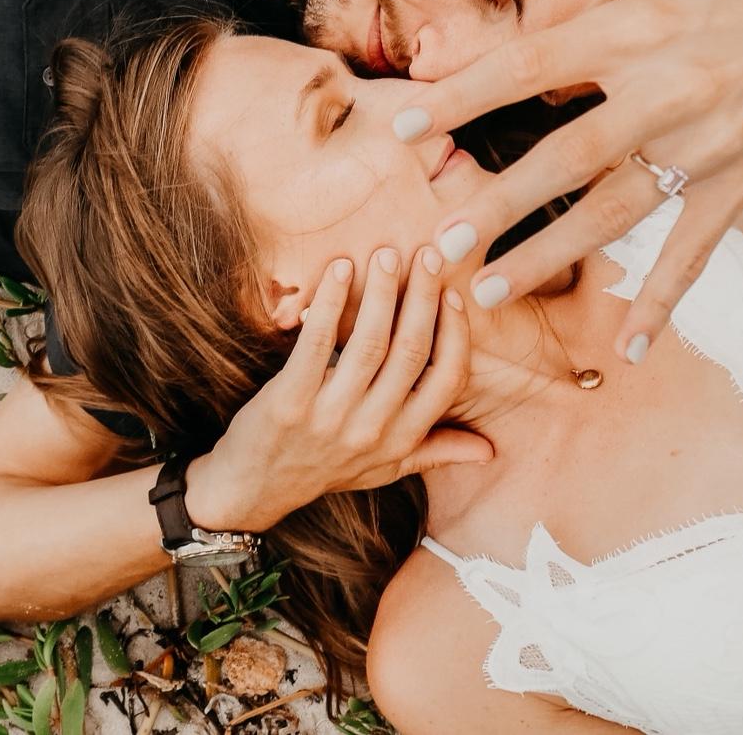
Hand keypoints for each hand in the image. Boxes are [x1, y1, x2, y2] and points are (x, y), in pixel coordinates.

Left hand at [185, 246, 490, 533]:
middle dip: (421, 298)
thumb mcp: (384, 467)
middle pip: (410, 352)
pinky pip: (317, 343)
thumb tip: (489, 449)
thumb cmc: (324, 468)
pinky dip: (331, 303)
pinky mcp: (290, 401)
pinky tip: (340, 270)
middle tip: (426, 255)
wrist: (254, 487)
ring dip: (381, 293)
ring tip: (386, 255)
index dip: (455, 335)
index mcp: (400, 440)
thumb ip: (435, 451)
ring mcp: (330, 416)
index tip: (453, 294)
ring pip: (369, 343)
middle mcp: (372, 429)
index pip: (447, 382)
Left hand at [394, 0, 742, 361]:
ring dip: (555, 257)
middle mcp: (667, 91)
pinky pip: (696, 250)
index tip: (399, 125)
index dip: (464, 95)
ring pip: (619, 212)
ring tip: (490, 293)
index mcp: (636, 28)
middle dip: (503, 203)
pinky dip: (664, 301)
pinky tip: (626, 348)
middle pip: (570, 156)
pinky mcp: (738, 183)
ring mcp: (706, 145)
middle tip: (441, 243)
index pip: (532, 66)